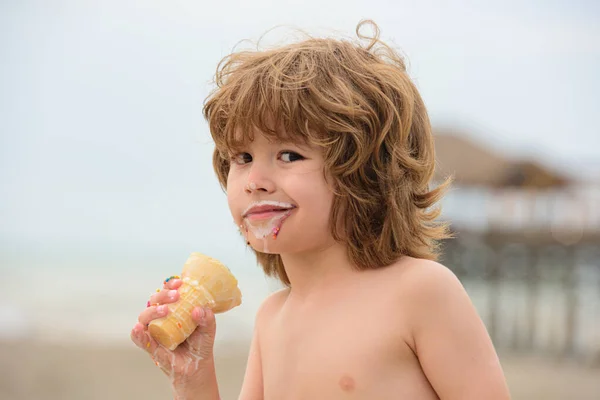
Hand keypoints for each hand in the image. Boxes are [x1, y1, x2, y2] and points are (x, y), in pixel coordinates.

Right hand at [130, 277, 217, 392]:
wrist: (196, 367)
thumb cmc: (200, 344)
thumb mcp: (208, 329)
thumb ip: (207, 318)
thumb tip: (198, 310)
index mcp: (174, 309)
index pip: (167, 292)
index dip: (170, 285)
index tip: (179, 283)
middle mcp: (161, 317)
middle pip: (154, 300)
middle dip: (163, 295)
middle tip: (176, 296)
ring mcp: (154, 330)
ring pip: (144, 316)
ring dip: (152, 311)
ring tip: (165, 311)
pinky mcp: (150, 346)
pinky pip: (140, 338)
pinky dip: (138, 333)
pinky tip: (139, 329)